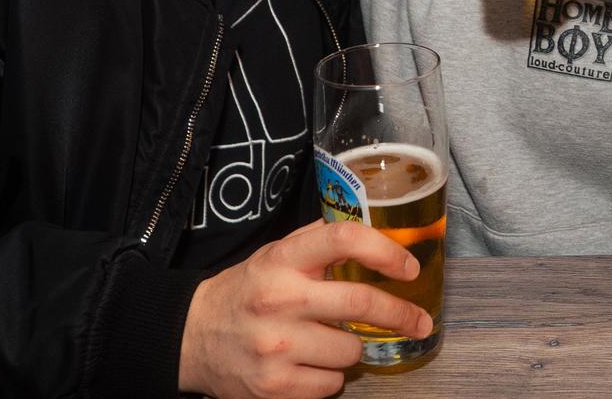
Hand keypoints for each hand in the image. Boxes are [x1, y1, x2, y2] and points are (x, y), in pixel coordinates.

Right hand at [179, 220, 433, 398]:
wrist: (190, 337)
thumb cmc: (245, 291)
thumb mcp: (274, 254)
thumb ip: (319, 240)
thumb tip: (372, 228)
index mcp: (283, 261)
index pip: (344, 239)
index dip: (386, 252)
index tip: (410, 268)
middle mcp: (280, 300)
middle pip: (361, 302)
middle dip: (401, 314)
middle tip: (420, 321)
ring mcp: (276, 347)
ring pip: (351, 352)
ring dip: (351, 349)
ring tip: (325, 342)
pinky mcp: (274, 387)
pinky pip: (331, 384)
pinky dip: (329, 377)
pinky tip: (308, 365)